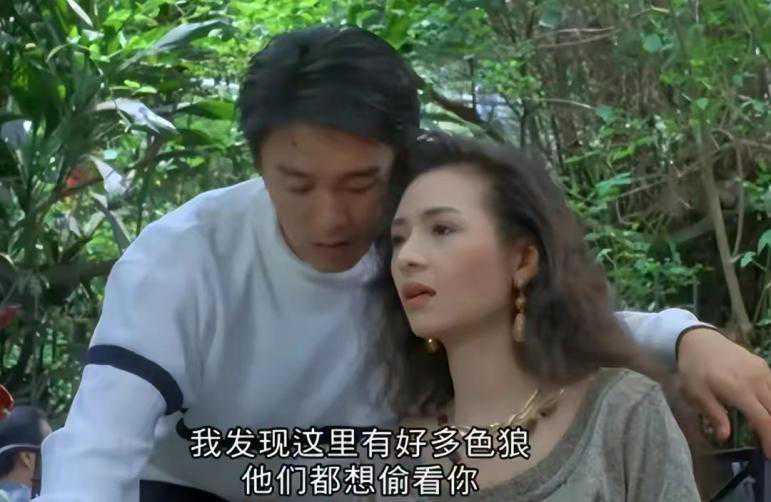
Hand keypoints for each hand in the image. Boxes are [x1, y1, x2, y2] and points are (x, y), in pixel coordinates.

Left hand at [678, 327, 770, 455]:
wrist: (698, 340)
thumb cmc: (694, 369)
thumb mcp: (696, 393)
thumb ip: (714, 414)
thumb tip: (725, 436)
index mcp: (739, 390)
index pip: (764, 420)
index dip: (769, 439)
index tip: (770, 454)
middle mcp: (756, 380)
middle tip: (766, 442)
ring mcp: (762, 370)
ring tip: (761, 426)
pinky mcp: (762, 364)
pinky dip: (770, 400)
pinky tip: (760, 407)